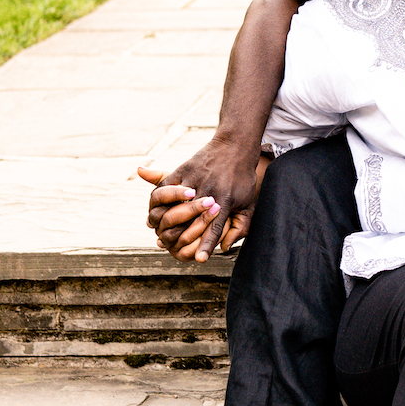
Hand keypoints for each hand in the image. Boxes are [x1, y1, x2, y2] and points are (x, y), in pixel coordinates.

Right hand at [138, 138, 258, 261]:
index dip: (207, 244)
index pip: (214, 228)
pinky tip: (156, 209)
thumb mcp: (248, 202)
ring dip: (167, 217)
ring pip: (174, 203)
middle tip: (170, 246)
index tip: (200, 259)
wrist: (235, 146)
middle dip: (182, 233)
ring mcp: (194, 179)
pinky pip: (166, 186)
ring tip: (159, 230)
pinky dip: (160, 198)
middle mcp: (208, 191)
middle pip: (191, 217)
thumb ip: (240, 226)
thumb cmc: (243, 177)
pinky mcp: (183, 169)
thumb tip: (225, 247)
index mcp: (225, 200)